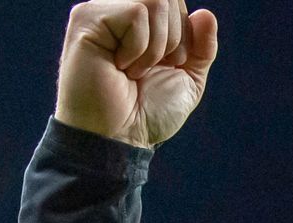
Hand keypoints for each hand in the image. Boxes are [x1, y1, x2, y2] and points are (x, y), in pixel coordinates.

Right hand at [54, 0, 219, 148]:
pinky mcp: (87, 18)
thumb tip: (205, 13)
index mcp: (137, 23)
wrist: (119, 138)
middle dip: (173, 39)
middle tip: (148, 71)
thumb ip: (201, 47)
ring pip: (154, 1)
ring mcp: (99, 11)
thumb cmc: (146, 113)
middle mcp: (116, 11)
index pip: (174, 1)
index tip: (165, 66)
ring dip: (156, 46)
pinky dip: (139, 47)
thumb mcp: (186, 79)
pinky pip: (136, 12)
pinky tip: (119, 67)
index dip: (184, 35)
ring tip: (133, 71)